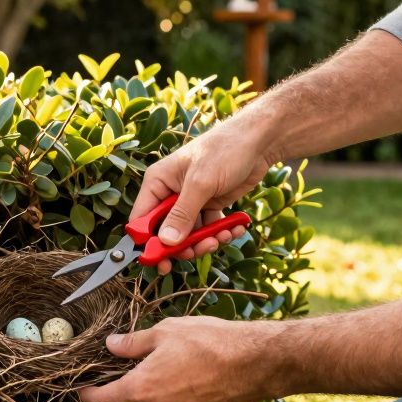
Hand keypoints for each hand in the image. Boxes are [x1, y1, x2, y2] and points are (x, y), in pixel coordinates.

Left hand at [79, 316, 284, 401]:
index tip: (83, 388)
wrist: (256, 363)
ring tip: (147, 379)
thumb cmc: (210, 342)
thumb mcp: (165, 332)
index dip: (88, 396)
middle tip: (112, 379)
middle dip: (112, 399)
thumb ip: (132, 343)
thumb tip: (110, 346)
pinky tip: (173, 387)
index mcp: (141, 390)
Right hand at [134, 119, 276, 273]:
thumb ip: (182, 214)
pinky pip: (208, 228)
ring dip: (205, 241)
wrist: (259, 140)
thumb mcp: (201, 184)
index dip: (148, 243)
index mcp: (158, 182)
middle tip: (198, 251)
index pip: (142, 219)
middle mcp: (170, 193)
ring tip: (221, 238)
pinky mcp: (209, 205)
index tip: (162, 261)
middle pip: (166, 232)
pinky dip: (220, 234)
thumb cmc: (225, 150)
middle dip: (183, 245)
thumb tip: (166, 242)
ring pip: (189, 234)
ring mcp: (190, 201)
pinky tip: (234, 229)